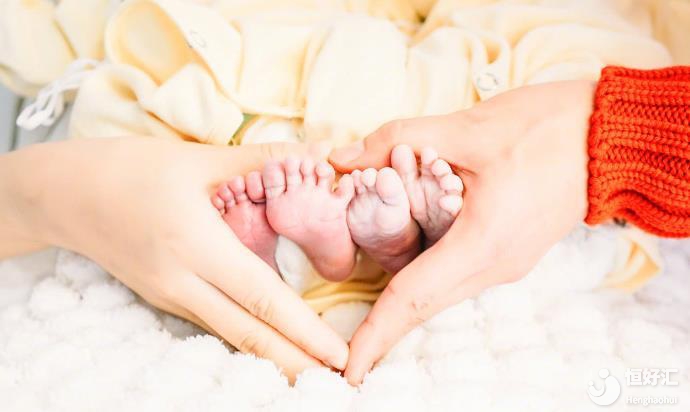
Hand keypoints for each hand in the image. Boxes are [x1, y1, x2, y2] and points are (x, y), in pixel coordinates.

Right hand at [0, 137, 347, 379]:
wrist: (67, 194)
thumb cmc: (133, 170)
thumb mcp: (199, 159)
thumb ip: (264, 158)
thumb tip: (321, 151)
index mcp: (196, 245)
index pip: (261, 297)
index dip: (302, 330)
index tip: (336, 354)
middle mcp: (183, 281)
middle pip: (248, 333)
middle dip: (295, 361)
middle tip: (337, 379)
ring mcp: (171, 296)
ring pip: (230, 334)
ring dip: (272, 357)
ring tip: (310, 371)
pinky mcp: (163, 298)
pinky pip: (212, 323)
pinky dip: (245, 338)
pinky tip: (268, 343)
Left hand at [330, 80, 595, 383]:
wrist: (610, 136)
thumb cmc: (546, 127)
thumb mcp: (466, 128)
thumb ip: (397, 140)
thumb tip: (340, 159)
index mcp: (483, 243)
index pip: (414, 298)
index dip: (376, 335)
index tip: (350, 369)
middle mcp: (496, 266)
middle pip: (424, 305)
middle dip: (382, 330)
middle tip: (345, 354)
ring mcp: (506, 263)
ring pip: (441, 291)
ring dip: (403, 301)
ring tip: (367, 317)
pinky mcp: (509, 251)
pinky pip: (458, 274)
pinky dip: (426, 276)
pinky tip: (406, 262)